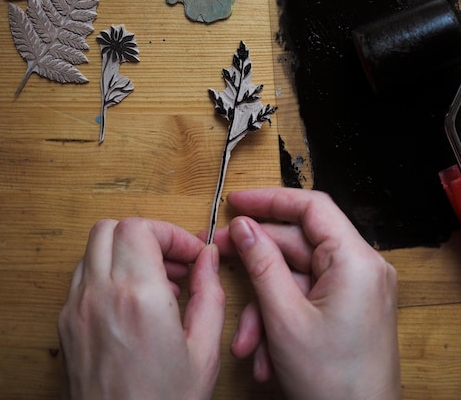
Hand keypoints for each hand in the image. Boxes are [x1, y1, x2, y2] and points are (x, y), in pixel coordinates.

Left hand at [58, 218, 224, 399]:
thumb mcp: (204, 351)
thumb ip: (209, 293)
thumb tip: (208, 257)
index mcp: (139, 297)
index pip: (140, 228)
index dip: (169, 232)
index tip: (190, 254)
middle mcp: (100, 295)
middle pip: (111, 228)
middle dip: (146, 234)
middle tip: (172, 261)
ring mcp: (76, 309)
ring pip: (92, 248)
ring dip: (124, 251)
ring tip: (155, 282)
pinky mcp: (66, 325)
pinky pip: (82, 276)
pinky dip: (106, 272)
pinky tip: (132, 301)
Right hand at [215, 188, 400, 399]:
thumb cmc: (334, 384)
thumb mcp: (285, 319)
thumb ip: (261, 264)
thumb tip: (244, 226)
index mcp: (356, 261)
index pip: (311, 207)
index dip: (270, 200)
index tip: (236, 203)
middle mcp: (361, 269)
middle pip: (299, 244)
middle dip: (257, 262)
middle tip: (220, 256)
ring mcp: (356, 290)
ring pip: (297, 277)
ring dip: (265, 306)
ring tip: (247, 342)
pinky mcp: (349, 309)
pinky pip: (307, 298)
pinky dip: (281, 318)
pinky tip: (264, 353)